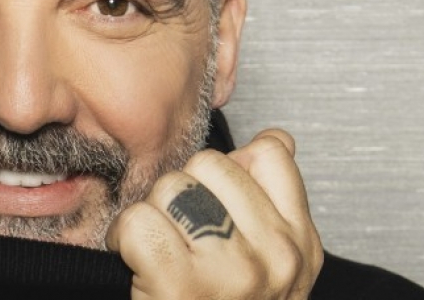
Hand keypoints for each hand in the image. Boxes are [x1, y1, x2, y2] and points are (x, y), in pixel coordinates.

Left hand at [106, 130, 322, 298]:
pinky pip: (140, 220)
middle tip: (178, 241)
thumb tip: (276, 139)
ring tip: (158, 257)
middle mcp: (276, 257)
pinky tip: (136, 268)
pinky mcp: (183, 284)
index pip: (271, 154)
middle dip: (182, 195)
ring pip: (170, 187)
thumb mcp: (274, 268)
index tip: (212, 204)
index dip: (227, 171)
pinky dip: (124, 240)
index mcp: (299, 246)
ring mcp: (234, 270)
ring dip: (151, 216)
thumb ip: (275, 201)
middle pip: (208, 165)